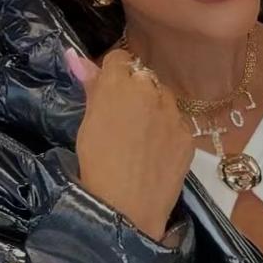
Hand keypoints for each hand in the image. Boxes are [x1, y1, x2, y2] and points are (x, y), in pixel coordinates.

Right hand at [65, 46, 193, 241]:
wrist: (127, 208)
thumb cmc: (96, 165)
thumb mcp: (87, 123)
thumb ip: (89, 86)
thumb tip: (74, 54)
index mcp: (120, 83)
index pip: (120, 59)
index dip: (113, 76)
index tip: (107, 96)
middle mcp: (150, 90)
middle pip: (144, 78)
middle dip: (135, 92)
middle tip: (123, 121)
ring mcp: (173, 113)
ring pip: (164, 100)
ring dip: (154, 110)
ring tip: (141, 140)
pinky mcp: (188, 135)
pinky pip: (177, 125)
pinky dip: (168, 133)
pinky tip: (156, 155)